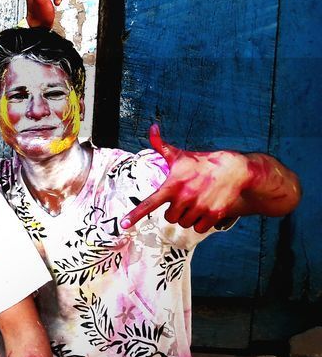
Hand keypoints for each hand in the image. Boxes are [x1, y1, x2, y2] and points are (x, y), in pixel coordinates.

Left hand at [121, 124, 252, 232]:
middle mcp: (185, 197)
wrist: (234, 169)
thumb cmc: (201, 163)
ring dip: (188, 217)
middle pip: (170, 217)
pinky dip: (201, 223)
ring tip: (196, 202)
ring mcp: (200, 207)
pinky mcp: (214, 214)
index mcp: (172, 185)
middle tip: (184, 199)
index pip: (149, 203)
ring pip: (184, 224)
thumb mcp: (179, 155)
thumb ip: (161, 145)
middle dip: (175, 211)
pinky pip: (199, 228)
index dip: (135, 214)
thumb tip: (152, 127)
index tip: (123, 224)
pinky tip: (205, 210)